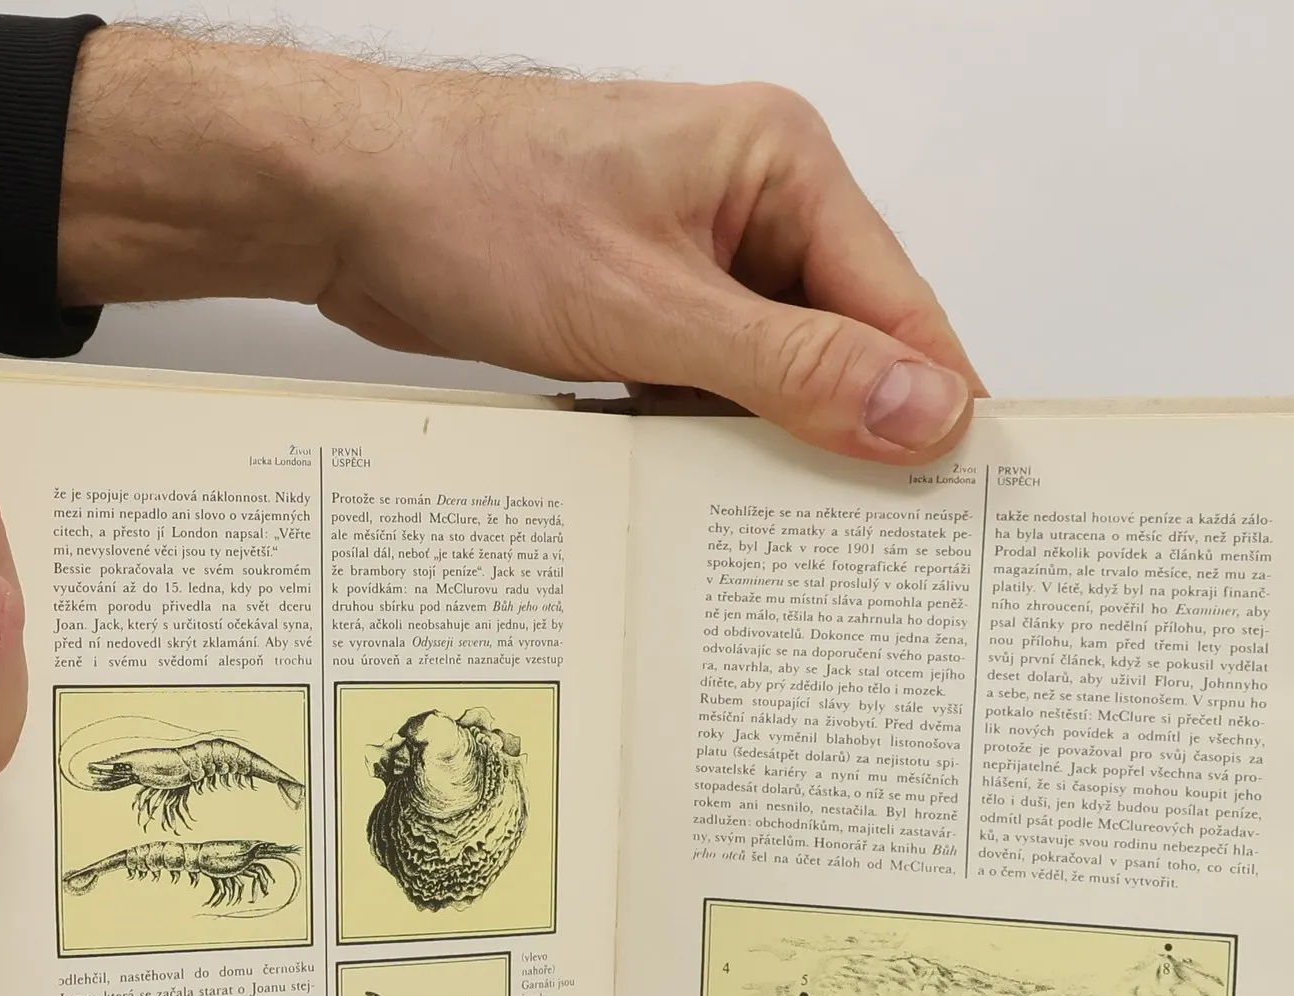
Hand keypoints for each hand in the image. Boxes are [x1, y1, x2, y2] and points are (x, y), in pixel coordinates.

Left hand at [60, 34, 982, 464]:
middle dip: (849, 432)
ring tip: (774, 520)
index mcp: (781, 164)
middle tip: (864, 533)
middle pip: (847, 342)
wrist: (344, 203)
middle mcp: (752, 201)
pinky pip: (712, 382)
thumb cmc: (475, 204)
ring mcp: (697, 253)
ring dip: (771, 441)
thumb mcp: (654, 308)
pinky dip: (709, 433)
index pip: (899, 301)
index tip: (949, 496)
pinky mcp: (648, 300)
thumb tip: (920, 411)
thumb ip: (794, 369)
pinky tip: (700, 486)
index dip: (927, 403)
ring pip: (777, 373)